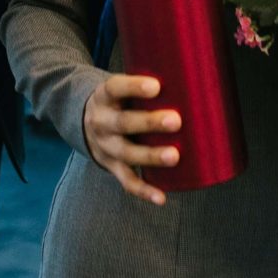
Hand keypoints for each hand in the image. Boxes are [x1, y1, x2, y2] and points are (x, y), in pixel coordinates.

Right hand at [82, 73, 177, 204]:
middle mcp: (101, 122)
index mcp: (104, 97)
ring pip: (127, 153)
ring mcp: (106, 146)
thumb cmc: (119, 100)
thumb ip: (145, 87)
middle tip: (176, 120)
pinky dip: (144, 191)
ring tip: (174, 156)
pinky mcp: (111, 166)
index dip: (134, 87)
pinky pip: (127, 181)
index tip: (156, 86)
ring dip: (151, 156)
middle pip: (123, 123)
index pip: (114, 88)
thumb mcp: (121, 88)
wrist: (84, 121)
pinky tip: (161, 198)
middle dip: (149, 123)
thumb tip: (193, 79)